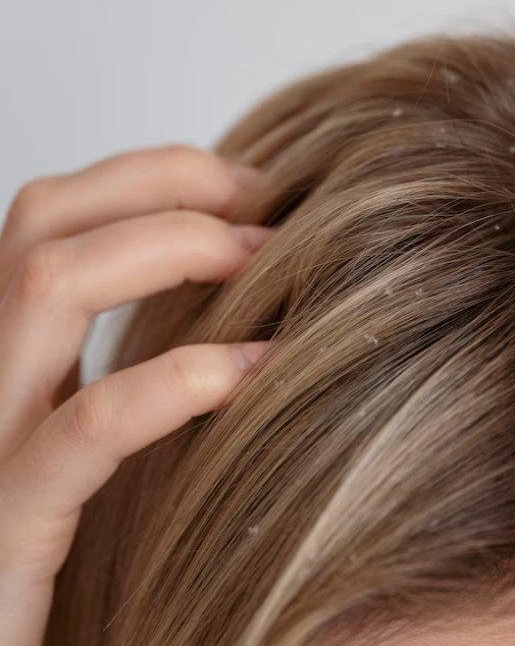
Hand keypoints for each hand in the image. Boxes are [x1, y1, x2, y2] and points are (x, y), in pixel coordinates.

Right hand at [0, 145, 272, 644]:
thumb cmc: (73, 554)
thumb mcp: (100, 440)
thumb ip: (142, 368)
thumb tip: (251, 295)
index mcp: (10, 357)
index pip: (55, 217)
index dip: (155, 177)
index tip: (254, 188)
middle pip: (44, 221)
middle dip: (167, 187)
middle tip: (269, 210)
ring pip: (46, 285)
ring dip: (173, 248)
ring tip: (266, 261)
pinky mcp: (9, 520)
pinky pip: (91, 423)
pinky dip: (181, 380)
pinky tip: (257, 371)